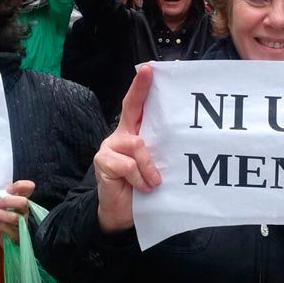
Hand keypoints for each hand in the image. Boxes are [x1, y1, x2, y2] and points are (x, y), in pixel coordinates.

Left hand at [0, 180, 34, 244]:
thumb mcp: (4, 203)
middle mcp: (25, 210)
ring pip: (15, 217)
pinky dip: (0, 225)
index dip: (20, 186)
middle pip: (24, 202)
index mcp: (22, 199)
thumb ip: (3, 195)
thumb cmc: (3, 216)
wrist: (6, 236)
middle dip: (9, 201)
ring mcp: (22, 223)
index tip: (9, 189)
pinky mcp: (17, 235)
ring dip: (3, 214)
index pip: (29, 187)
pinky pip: (8, 229)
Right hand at [96, 65, 160, 232]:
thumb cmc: (142, 187)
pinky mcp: (103, 161)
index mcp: (135, 133)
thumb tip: (180, 142)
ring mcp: (110, 146)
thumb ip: (160, 152)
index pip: (137, 106)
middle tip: (148, 73)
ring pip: (137, 144)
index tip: (149, 69)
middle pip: (130, 109)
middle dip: (140, 89)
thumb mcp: (155, 168)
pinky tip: (143, 188)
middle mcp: (122, 135)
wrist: (122, 213)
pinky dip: (140, 177)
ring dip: (150, 166)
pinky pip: (128, 165)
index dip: (141, 87)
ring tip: (154, 182)